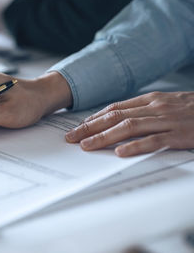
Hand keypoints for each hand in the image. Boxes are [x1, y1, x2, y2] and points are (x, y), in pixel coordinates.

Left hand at [65, 91, 193, 156]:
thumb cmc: (193, 109)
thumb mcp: (166, 104)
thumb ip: (144, 111)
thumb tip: (119, 119)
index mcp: (150, 100)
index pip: (114, 108)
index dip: (94, 118)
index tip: (78, 127)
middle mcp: (155, 108)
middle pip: (115, 117)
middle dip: (90, 128)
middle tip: (71, 138)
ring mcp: (167, 121)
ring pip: (129, 127)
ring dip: (104, 137)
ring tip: (86, 145)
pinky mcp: (179, 135)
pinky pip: (154, 140)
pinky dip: (136, 146)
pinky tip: (120, 152)